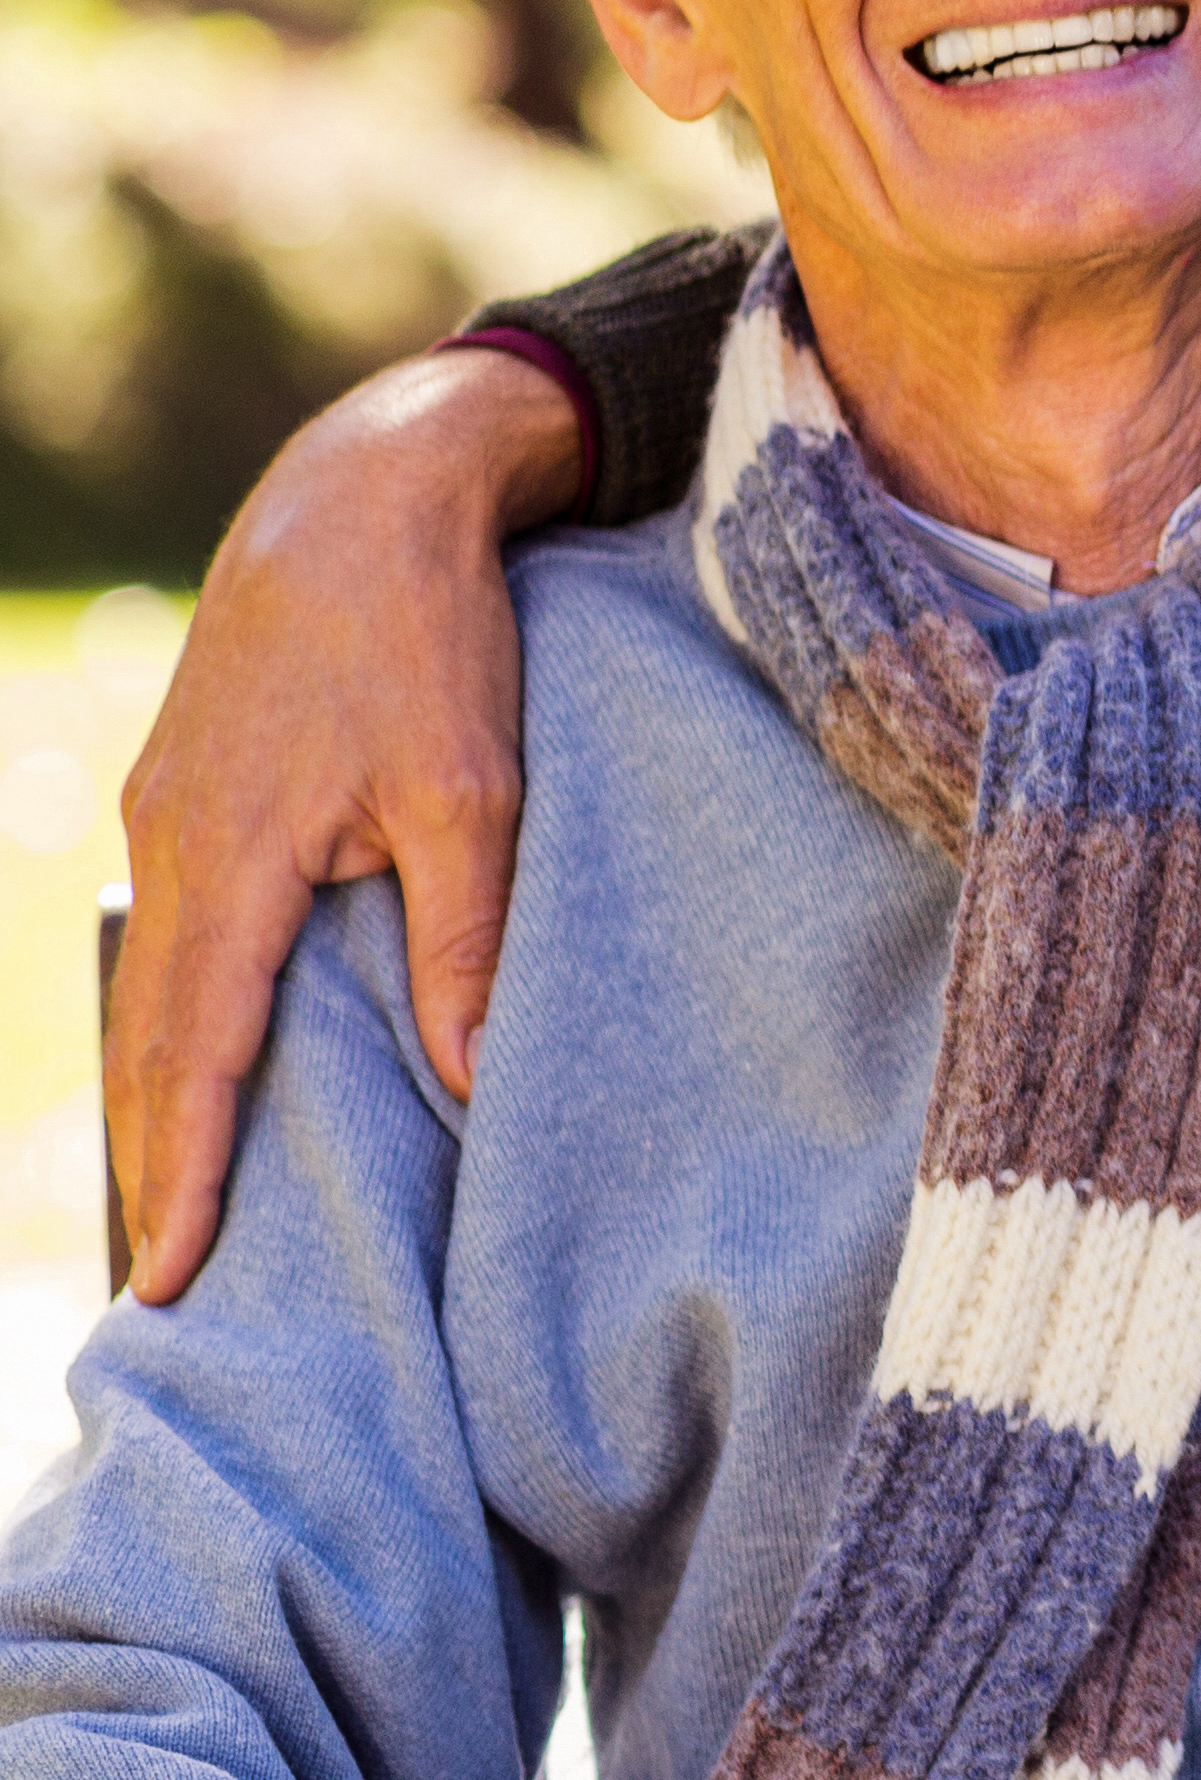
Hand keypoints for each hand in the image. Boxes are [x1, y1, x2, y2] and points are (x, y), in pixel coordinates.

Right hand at [105, 346, 582, 1302]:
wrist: (364, 497)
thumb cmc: (429, 635)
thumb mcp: (473, 785)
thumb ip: (468, 931)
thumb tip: (471, 1074)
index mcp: (232, 854)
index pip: (194, 1048)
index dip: (186, 1165)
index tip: (178, 1272)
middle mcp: (172, 843)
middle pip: (148, 1037)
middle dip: (152, 1158)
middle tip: (164, 1282)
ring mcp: (166, 812)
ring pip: (152, 987)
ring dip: (157, 1094)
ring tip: (176, 1201)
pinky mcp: (189, 789)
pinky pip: (169, 932)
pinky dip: (173, 1015)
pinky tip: (199, 1062)